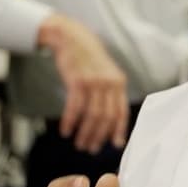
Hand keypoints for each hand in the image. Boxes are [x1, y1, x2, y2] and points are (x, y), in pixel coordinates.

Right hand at [38, 13, 129, 153]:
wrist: (72, 38)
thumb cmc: (88, 59)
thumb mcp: (106, 72)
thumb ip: (111, 92)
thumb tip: (113, 119)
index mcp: (119, 82)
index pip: (121, 112)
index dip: (118, 130)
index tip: (115, 145)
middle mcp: (109, 83)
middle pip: (106, 117)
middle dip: (98, 136)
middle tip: (91, 148)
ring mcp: (93, 82)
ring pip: (91, 116)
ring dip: (84, 133)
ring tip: (79, 143)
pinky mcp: (77, 81)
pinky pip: (74, 108)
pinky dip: (70, 122)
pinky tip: (66, 130)